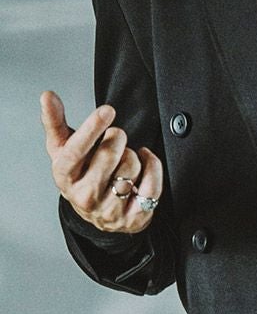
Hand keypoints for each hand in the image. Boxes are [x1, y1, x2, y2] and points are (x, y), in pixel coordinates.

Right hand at [40, 90, 162, 234]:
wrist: (99, 214)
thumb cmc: (81, 174)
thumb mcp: (64, 150)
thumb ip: (55, 122)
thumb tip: (47, 95)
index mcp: (64, 176)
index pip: (76, 151)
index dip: (92, 128)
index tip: (107, 110)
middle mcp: (84, 196)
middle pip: (110, 154)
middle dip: (117, 138)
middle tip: (115, 139)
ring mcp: (110, 210)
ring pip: (131, 167)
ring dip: (133, 155)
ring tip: (123, 160)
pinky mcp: (134, 218)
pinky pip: (152, 185)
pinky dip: (153, 165)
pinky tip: (144, 161)